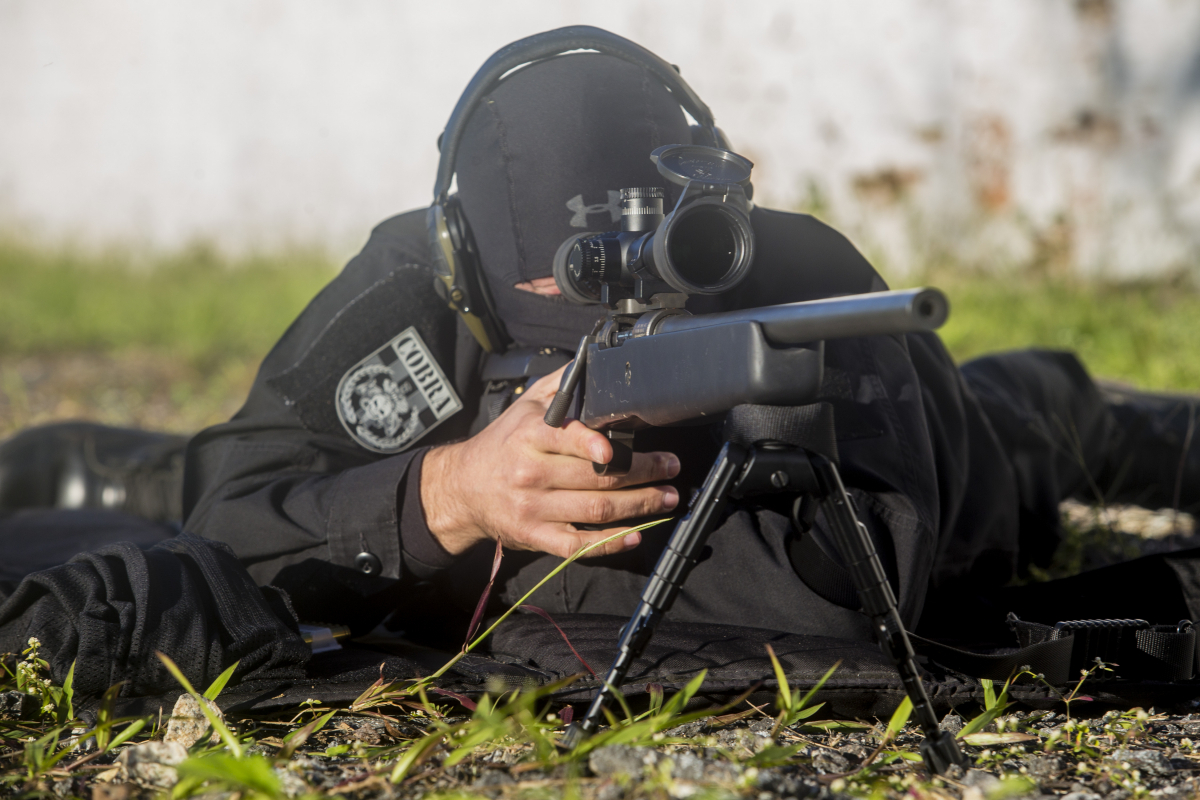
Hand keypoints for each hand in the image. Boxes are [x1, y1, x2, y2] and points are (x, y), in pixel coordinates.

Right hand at [419, 366, 680, 558]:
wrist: (462, 488)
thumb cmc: (502, 443)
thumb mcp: (525, 405)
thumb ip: (561, 385)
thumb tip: (594, 361)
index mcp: (529, 436)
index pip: (564, 439)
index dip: (591, 444)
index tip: (615, 447)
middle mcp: (532, 474)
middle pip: (595, 477)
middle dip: (642, 473)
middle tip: (671, 467)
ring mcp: (534, 509)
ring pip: (596, 510)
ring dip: (640, 505)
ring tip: (668, 497)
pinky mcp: (536, 537)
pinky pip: (578, 545)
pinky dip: (610, 544)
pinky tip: (635, 537)